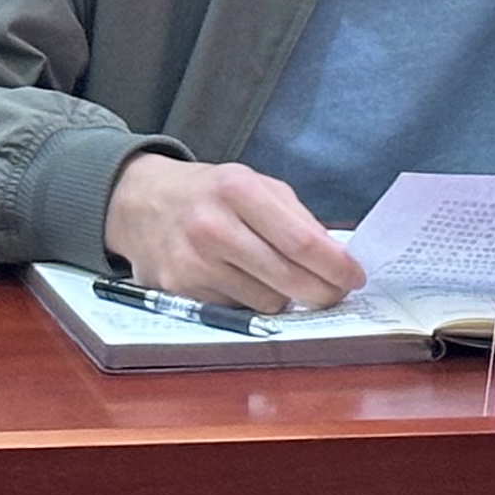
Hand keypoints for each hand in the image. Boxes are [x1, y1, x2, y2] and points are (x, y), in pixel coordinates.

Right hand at [102, 157, 362, 311]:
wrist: (138, 202)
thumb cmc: (208, 193)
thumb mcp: (253, 184)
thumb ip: (295, 217)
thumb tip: (337, 259)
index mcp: (237, 189)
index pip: (301, 241)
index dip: (335, 266)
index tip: (355, 277)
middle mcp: (212, 226)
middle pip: (287, 278)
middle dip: (323, 293)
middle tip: (336, 293)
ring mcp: (192, 263)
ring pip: (266, 303)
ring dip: (283, 297)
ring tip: (275, 276)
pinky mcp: (180, 292)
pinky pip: (238, 311)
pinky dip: (249, 301)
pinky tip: (239, 279)